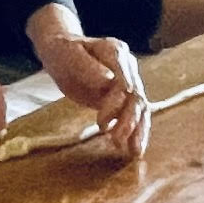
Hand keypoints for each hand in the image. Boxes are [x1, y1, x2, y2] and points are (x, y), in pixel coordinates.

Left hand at [30, 10, 148, 158]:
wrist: (63, 51)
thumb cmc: (64, 50)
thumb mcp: (68, 54)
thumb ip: (87, 67)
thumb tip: (107, 81)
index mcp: (115, 52)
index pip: (123, 79)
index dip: (117, 101)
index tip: (104, 121)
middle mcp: (127, 67)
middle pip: (135, 96)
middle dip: (129, 121)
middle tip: (117, 141)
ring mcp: (128, 82)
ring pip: (140, 108)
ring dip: (138, 130)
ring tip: (134, 152)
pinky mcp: (124, 98)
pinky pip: (134, 115)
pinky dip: (135, 132)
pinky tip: (134, 149)